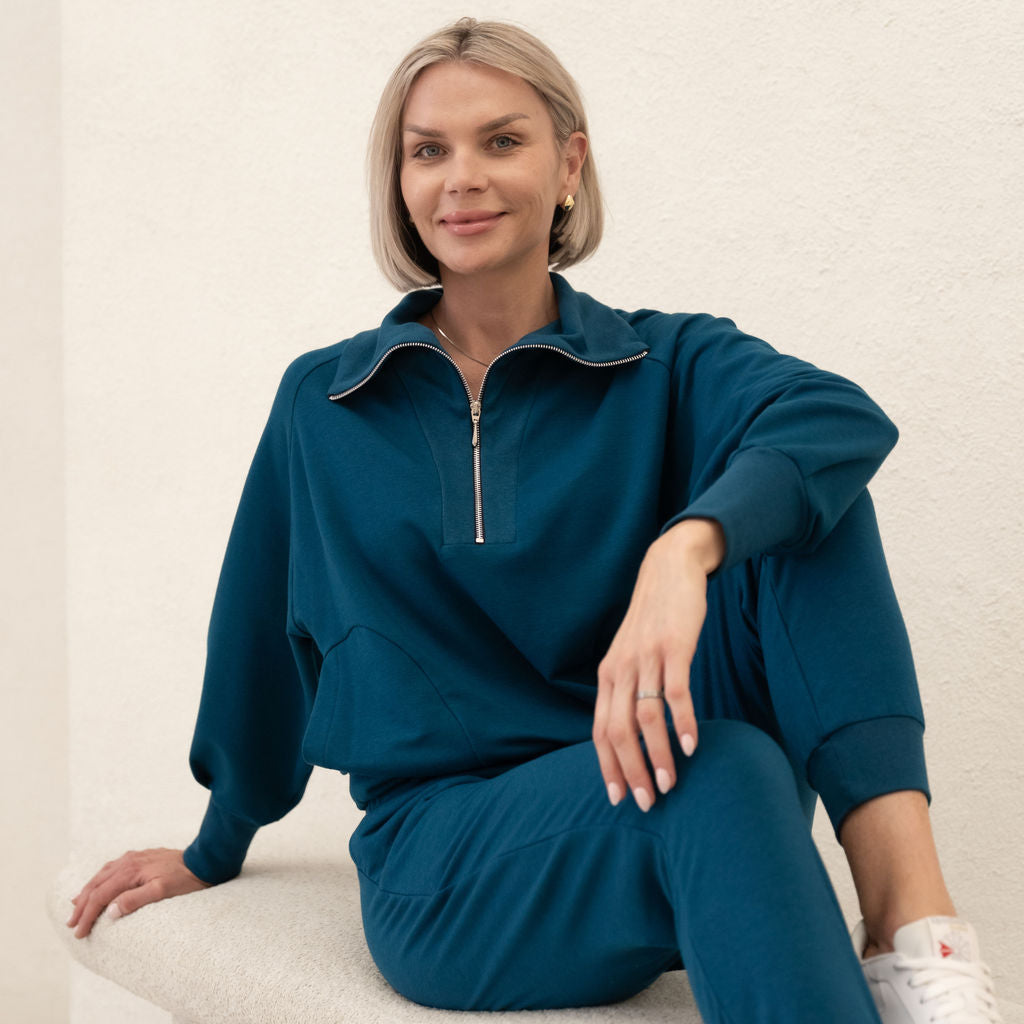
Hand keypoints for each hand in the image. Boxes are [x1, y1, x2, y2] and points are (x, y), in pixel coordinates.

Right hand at [66, 847, 209, 937]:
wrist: (202, 861)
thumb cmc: (184, 879)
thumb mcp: (162, 891)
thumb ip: (135, 899)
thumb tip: (109, 911)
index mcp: (130, 871)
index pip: (100, 896)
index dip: (87, 915)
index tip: (79, 932)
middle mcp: (128, 862)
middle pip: (96, 884)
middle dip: (81, 905)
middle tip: (71, 924)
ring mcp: (133, 858)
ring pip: (101, 875)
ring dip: (87, 891)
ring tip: (76, 906)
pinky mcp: (139, 857)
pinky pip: (112, 868)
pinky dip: (99, 880)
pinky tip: (98, 885)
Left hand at [593, 518, 723, 811]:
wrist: (669, 568)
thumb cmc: (654, 620)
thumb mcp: (631, 655)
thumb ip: (629, 689)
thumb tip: (634, 733)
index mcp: (608, 676)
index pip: (599, 731)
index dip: (607, 767)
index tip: (617, 798)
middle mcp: (621, 669)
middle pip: (618, 731)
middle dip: (631, 771)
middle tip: (647, 802)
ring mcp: (647, 658)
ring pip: (645, 717)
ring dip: (657, 754)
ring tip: (670, 783)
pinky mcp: (673, 647)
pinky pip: (675, 692)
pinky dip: (682, 722)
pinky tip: (691, 746)